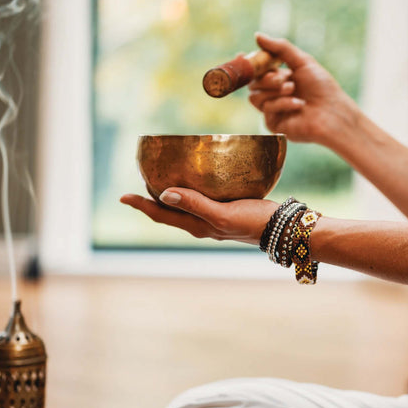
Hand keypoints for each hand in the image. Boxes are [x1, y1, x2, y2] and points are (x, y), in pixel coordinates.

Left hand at [119, 188, 276, 244]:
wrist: (285, 228)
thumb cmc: (254, 222)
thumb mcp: (223, 214)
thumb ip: (196, 204)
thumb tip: (164, 194)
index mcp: (197, 226)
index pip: (161, 215)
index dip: (141, 205)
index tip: (123, 196)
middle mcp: (202, 224)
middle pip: (169, 212)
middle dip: (151, 199)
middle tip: (139, 181)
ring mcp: (215, 218)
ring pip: (184, 206)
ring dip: (170, 195)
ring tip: (161, 179)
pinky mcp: (228, 210)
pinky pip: (201, 200)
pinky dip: (191, 190)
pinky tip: (197, 179)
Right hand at [248, 33, 362, 149]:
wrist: (333, 112)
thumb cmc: (322, 88)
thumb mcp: (302, 62)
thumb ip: (280, 48)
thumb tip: (257, 35)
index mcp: (280, 79)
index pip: (257, 71)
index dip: (249, 64)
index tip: (242, 55)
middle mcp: (274, 95)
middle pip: (253, 83)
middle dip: (267, 77)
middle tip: (284, 77)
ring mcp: (273, 110)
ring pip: (255, 97)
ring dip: (274, 90)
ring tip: (293, 89)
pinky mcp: (274, 124)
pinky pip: (266, 109)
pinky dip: (282, 103)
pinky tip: (298, 104)